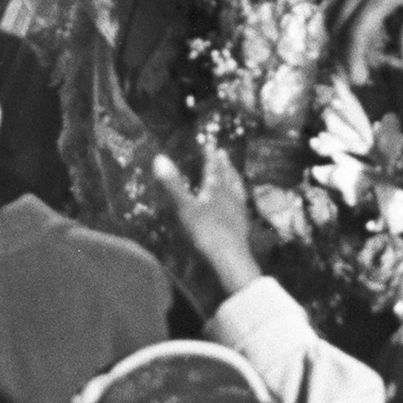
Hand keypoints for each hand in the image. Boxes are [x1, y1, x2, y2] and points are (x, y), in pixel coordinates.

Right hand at [153, 142, 259, 297]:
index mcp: (216, 189)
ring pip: (237, 190)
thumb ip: (172, 184)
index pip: (213, 168)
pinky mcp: (242, 227)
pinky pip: (242, 208)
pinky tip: (239, 205)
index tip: (210, 144)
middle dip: (224, 164)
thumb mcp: (184, 207)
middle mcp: (230, 196)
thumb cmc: (205, 231)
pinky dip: (239, 201)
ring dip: (235, 179)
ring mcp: (238, 212)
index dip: (210, 156)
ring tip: (235, 174)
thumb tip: (159, 157)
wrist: (229, 258)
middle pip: (228, 176)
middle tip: (224, 154)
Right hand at [332, 0, 402, 82]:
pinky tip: (350, 33)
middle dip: (339, 55)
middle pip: (336, 27)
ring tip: (349, 59)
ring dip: (335, 40)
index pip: (357, 31)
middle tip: (352, 76)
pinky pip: (334, 1)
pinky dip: (337, 22)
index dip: (353, 58)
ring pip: (330, 14)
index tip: (359, 79)